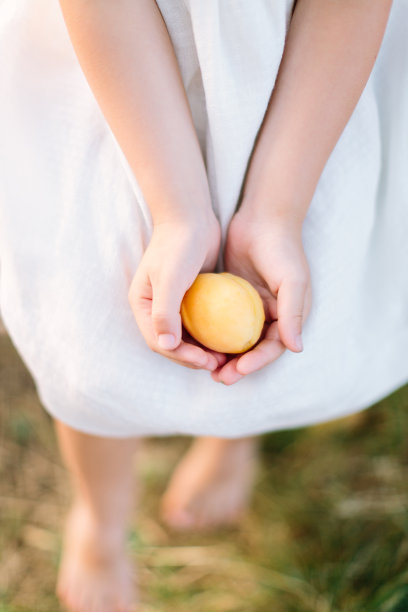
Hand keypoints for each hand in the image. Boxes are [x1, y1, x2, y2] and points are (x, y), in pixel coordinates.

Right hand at [128, 216, 226, 370]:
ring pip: (187, 336)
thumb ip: (165, 312)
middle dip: (193, 358)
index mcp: (142, 305)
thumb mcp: (170, 278)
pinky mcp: (191, 298)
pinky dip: (212, 334)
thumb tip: (166, 345)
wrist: (191, 216)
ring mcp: (173, 303)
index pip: (159, 342)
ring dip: (204, 350)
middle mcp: (155, 308)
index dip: (181, 357)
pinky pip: (201, 323)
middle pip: (172, 344)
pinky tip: (230, 339)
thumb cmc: (177, 245)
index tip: (205, 362)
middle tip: (220, 365)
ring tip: (226, 358)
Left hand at [212, 209, 311, 384]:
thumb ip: (293, 313)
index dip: (256, 363)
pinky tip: (197, 342)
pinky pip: (222, 322)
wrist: (262, 219)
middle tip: (219, 377)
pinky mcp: (234, 299)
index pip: (273, 348)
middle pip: (253, 349)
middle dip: (238, 366)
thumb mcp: (293, 280)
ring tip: (206, 367)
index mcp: (290, 317)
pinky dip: (213, 334)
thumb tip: (295, 348)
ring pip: (236, 339)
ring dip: (223, 355)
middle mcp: (272, 316)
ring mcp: (252, 308)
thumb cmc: (282, 249)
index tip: (237, 371)